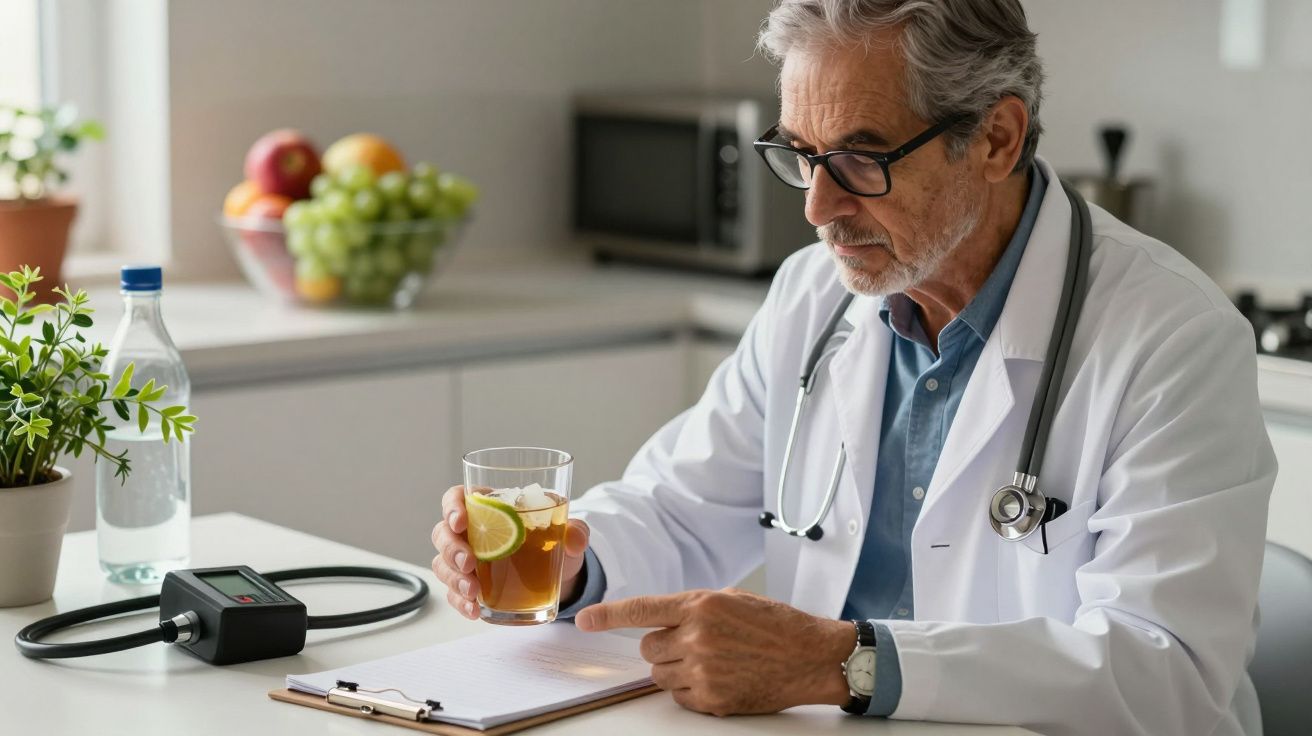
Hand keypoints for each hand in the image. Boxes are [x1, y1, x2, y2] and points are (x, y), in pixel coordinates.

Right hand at [431, 484, 590, 619]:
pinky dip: (460, 602)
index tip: (461, 522)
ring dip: (454, 579)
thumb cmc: (554, 540)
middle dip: (451, 549)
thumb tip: (575, 540)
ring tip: (474, 592)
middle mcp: (471, 531)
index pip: (457, 497)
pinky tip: (474, 610)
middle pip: (443, 533)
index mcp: (489, 505)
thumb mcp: (568, 531)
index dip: (451, 507)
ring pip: (443, 564)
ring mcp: (467, 560)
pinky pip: (454, 593)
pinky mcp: (470, 585)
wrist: (558, 573)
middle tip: (469, 563)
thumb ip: (575, 530)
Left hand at [575, 588, 854, 715]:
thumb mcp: (732, 600)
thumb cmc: (775, 625)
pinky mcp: (712, 699)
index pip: (642, 609)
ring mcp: (704, 671)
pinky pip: (678, 696)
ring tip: (710, 661)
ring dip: (674, 668)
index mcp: (701, 605)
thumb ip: (692, 607)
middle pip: (648, 647)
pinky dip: (690, 689)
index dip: (608, 615)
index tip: (583, 620)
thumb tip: (661, 619)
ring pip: (659, 674)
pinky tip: (719, 678)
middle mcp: (697, 637)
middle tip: (693, 643)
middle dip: (663, 645)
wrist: (811, 656)